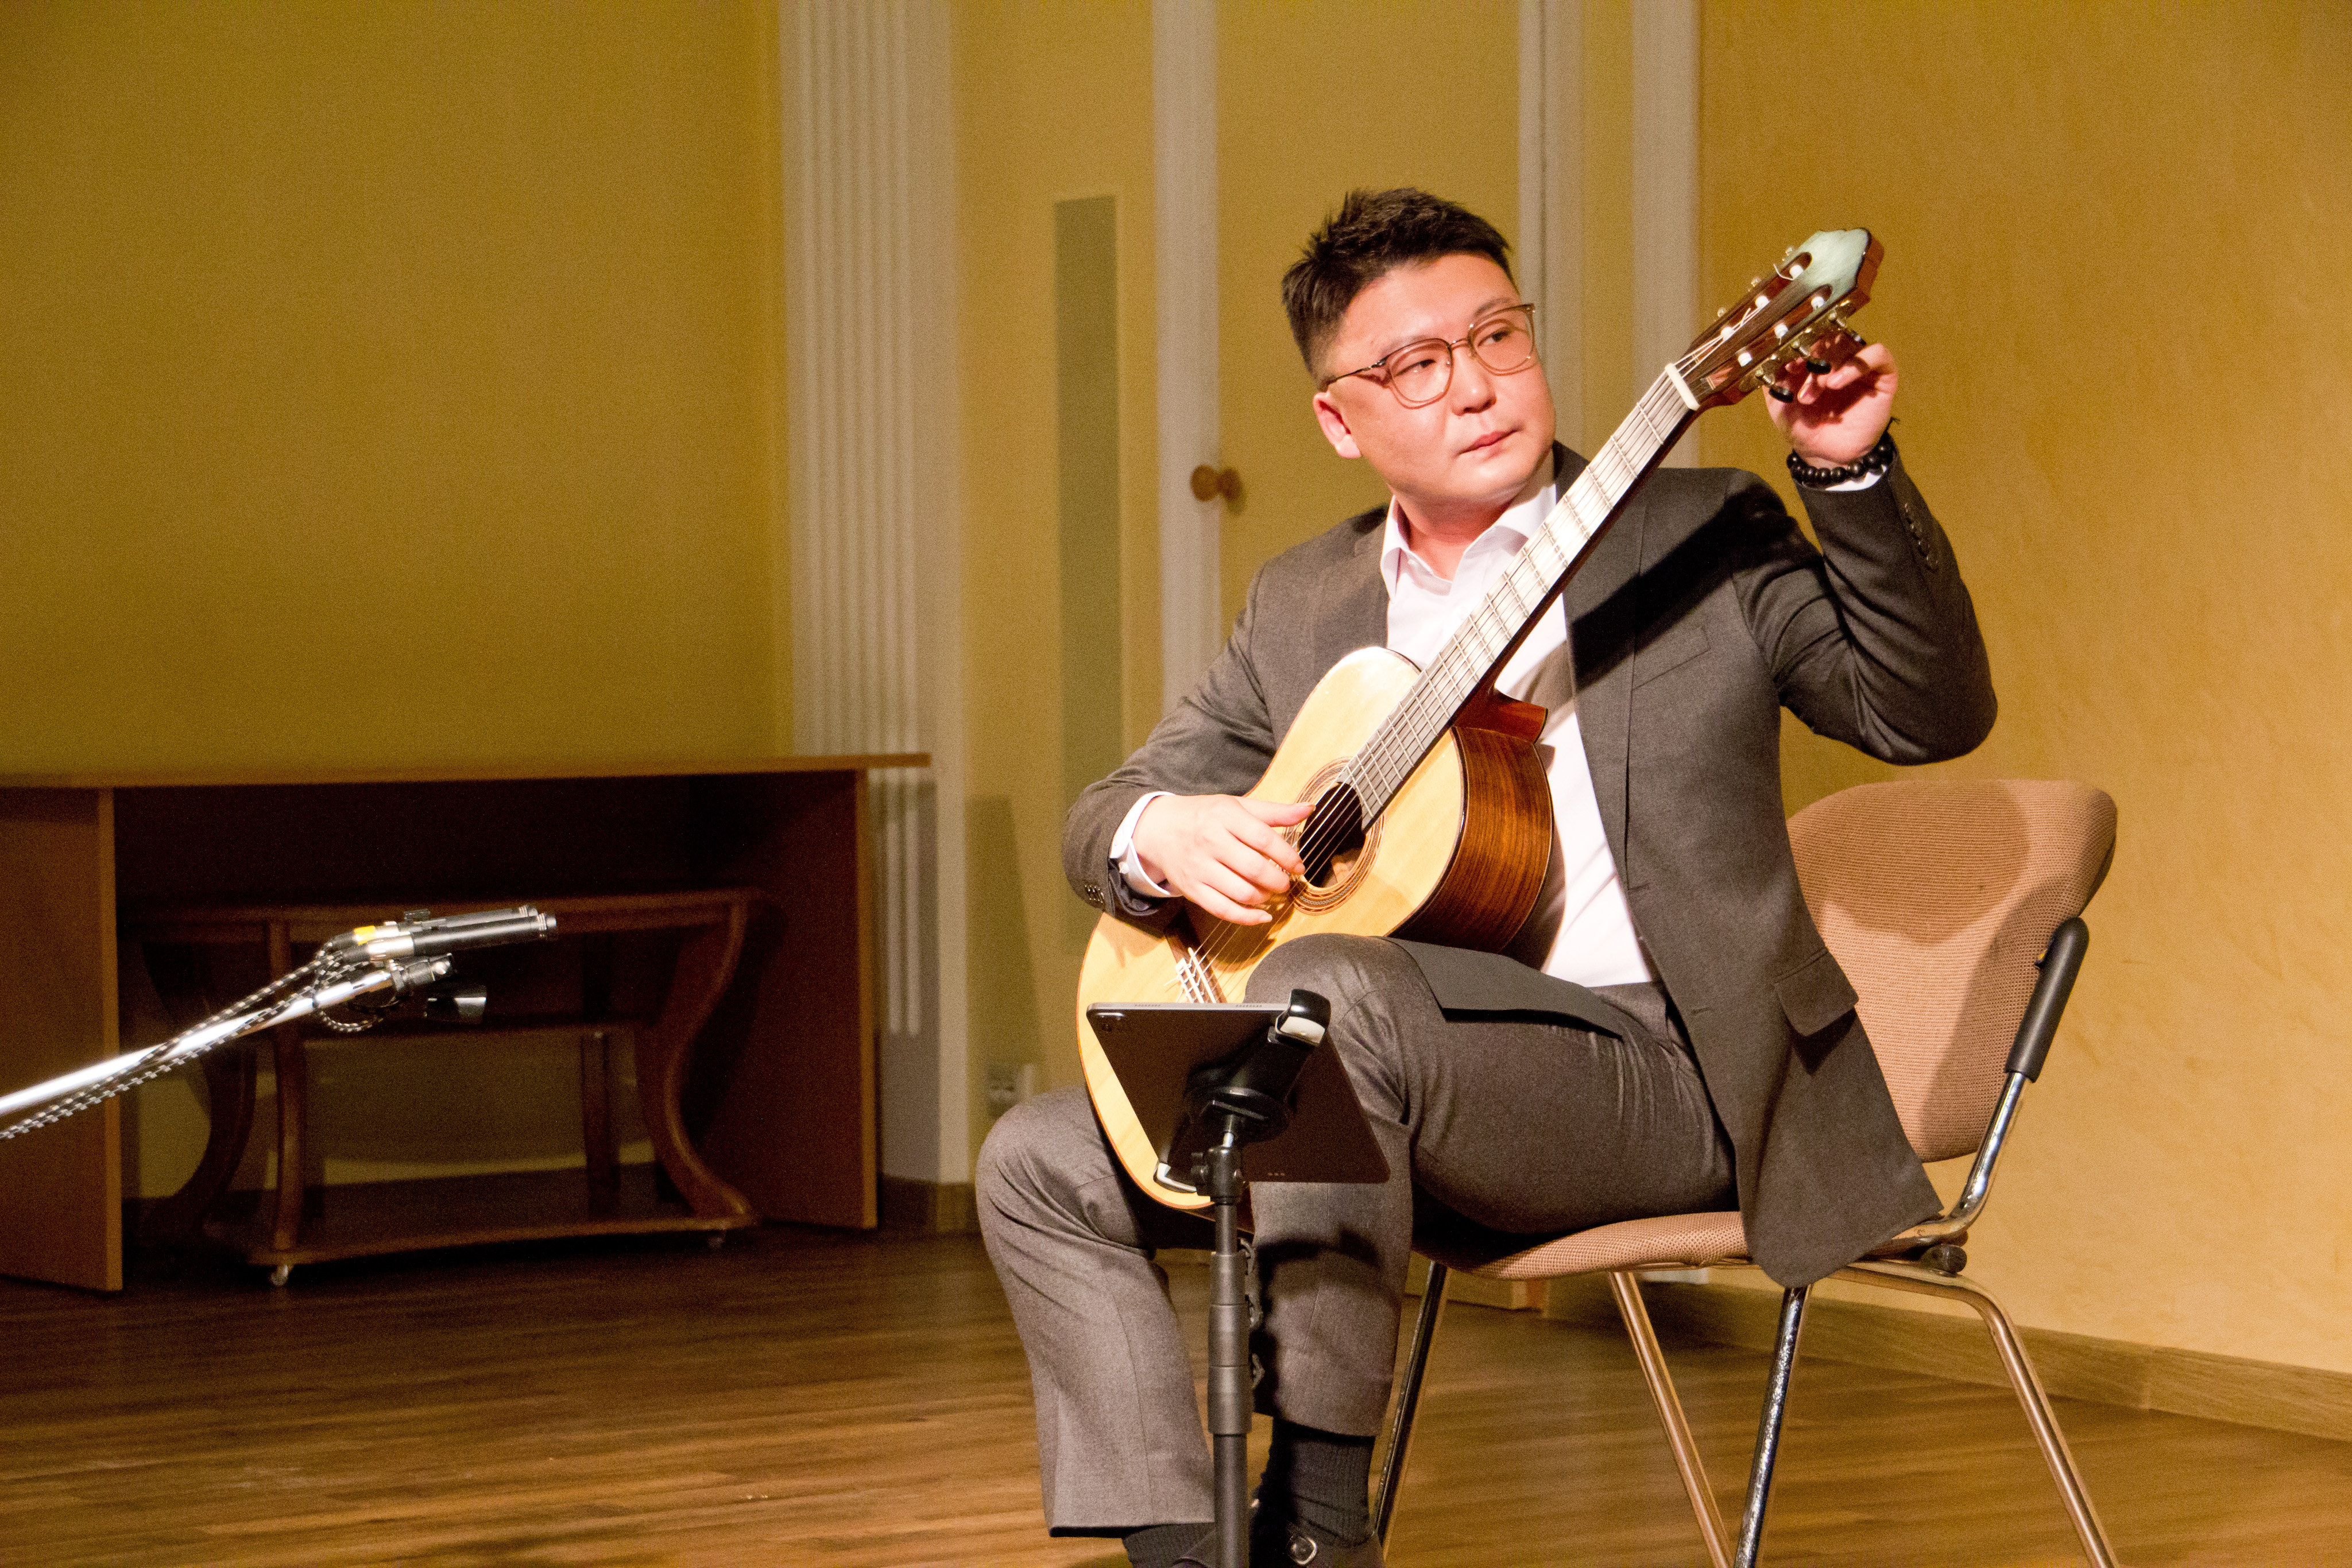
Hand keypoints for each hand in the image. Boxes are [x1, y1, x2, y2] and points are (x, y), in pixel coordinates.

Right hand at [1131, 794, 1310, 925]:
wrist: (1159, 829)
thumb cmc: (1204, 816)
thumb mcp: (1237, 806)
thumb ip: (1273, 812)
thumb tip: (1308, 810)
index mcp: (1225, 817)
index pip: (1263, 838)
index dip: (1287, 856)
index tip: (1299, 866)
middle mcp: (1211, 842)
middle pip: (1254, 869)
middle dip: (1278, 881)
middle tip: (1286, 882)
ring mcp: (1200, 868)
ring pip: (1241, 892)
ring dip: (1265, 897)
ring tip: (1270, 892)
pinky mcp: (1192, 889)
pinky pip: (1223, 910)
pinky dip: (1247, 918)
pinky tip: (1262, 916)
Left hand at [1766, 339, 1898, 468]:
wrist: (1826, 455)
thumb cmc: (1805, 428)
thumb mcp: (1780, 404)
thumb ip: (1774, 380)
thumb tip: (1771, 358)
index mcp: (1814, 359)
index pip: (1809, 336)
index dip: (1797, 345)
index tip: (1786, 363)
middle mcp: (1838, 358)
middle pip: (1828, 336)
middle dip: (1812, 356)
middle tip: (1801, 375)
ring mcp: (1860, 364)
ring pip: (1848, 343)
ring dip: (1829, 363)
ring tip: (1820, 387)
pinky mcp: (1882, 375)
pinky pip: (1876, 354)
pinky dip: (1855, 365)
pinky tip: (1836, 383)